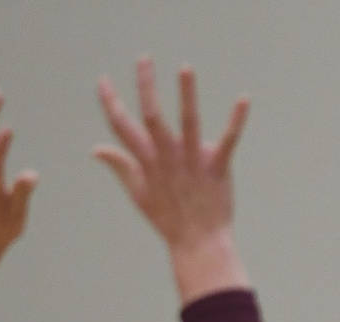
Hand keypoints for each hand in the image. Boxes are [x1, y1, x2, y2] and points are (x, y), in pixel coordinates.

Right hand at [95, 58, 251, 302]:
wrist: (199, 244)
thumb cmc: (168, 220)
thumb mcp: (138, 194)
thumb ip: (119, 166)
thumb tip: (96, 149)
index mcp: (147, 162)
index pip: (122, 127)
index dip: (110, 103)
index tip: (103, 80)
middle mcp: (168, 158)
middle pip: (152, 116)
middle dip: (146, 86)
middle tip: (144, 58)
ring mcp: (193, 162)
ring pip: (188, 123)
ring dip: (186, 95)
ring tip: (185, 68)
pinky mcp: (217, 168)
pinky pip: (228, 141)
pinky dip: (236, 120)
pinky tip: (243, 98)